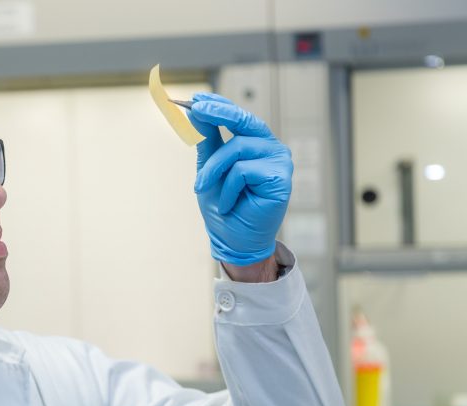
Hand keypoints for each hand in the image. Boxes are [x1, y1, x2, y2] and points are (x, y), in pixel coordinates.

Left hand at [188, 93, 292, 266]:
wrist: (233, 239)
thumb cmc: (224, 205)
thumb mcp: (209, 167)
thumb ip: (208, 140)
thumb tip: (197, 110)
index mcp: (256, 142)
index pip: (238, 116)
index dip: (218, 105)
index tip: (194, 98)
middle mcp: (271, 147)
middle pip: (243, 121)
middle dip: (217, 113)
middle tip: (195, 108)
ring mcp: (279, 161)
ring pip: (237, 148)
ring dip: (213, 171)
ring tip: (205, 189)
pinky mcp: (280, 178)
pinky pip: (243, 171)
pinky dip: (229, 189)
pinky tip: (230, 204)